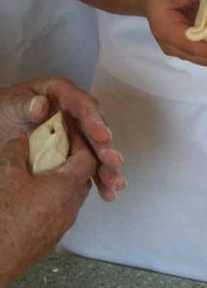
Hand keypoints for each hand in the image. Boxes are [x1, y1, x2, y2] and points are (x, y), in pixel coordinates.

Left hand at [0, 77, 125, 200]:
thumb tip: (41, 105)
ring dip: (106, 168)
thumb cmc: (10, 107)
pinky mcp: (75, 151)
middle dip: (105, 148)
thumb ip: (25, 104)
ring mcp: (78, 133)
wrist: (2, 121)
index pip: (83, 106)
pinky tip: (107, 192)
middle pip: (96, 131)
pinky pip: (88, 165)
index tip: (102, 136)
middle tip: (113, 162)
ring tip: (114, 184)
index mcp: (65, 95)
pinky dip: (98, 179)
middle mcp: (77, 114)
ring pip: (96, 151)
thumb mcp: (13, 102)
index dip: (94, 121)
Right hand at [0, 134, 95, 287]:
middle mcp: (71, 208)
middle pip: (82, 178)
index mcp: (66, 188)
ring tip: (40, 172)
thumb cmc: (3, 216)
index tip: (67, 133)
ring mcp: (61, 227)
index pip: (88, 160)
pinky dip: (53, 199)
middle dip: (72, 161)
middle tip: (54, 150)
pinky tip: (32, 196)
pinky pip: (60, 212)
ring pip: (71, 197)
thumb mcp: (7, 174)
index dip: (80, 143)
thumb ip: (17, 151)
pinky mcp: (50, 240)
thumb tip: (22, 140)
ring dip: (62, 182)